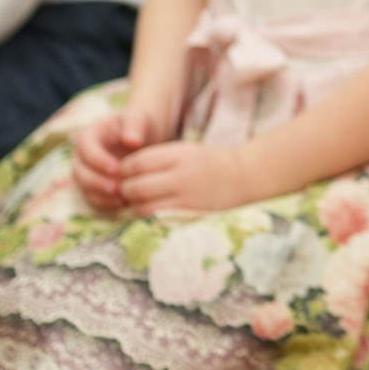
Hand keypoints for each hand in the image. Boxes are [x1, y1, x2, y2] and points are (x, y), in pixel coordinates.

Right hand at [73, 88, 178, 212]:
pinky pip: (94, 200)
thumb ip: (135, 125)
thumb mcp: (138, 119)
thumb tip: (131, 140)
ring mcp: (85, 174)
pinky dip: (106, 205)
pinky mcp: (93, 188)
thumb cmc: (139, 126)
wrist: (142, 139)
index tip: (118, 169)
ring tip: (123, 199)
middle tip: (118, 189)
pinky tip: (124, 205)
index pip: (86, 150)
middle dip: (98, 182)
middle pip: (80, 172)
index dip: (99, 161)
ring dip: (102, 196)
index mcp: (88, 136)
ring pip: (84, 189)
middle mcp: (82, 157)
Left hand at [107, 139, 255, 216]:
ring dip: (133, 206)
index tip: (124, 173)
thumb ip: (157, 159)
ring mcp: (186, 198)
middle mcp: (181, 176)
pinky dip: (146, 217)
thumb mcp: (185, 150)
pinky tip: (147, 212)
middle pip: (136, 186)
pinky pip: (157, 219)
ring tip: (134, 202)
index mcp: (178, 154)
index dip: (124, 169)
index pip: (137, 162)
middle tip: (124, 190)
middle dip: (124, 189)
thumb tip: (124, 172)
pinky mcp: (190, 215)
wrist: (244, 176)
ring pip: (143, 206)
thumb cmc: (210, 162)